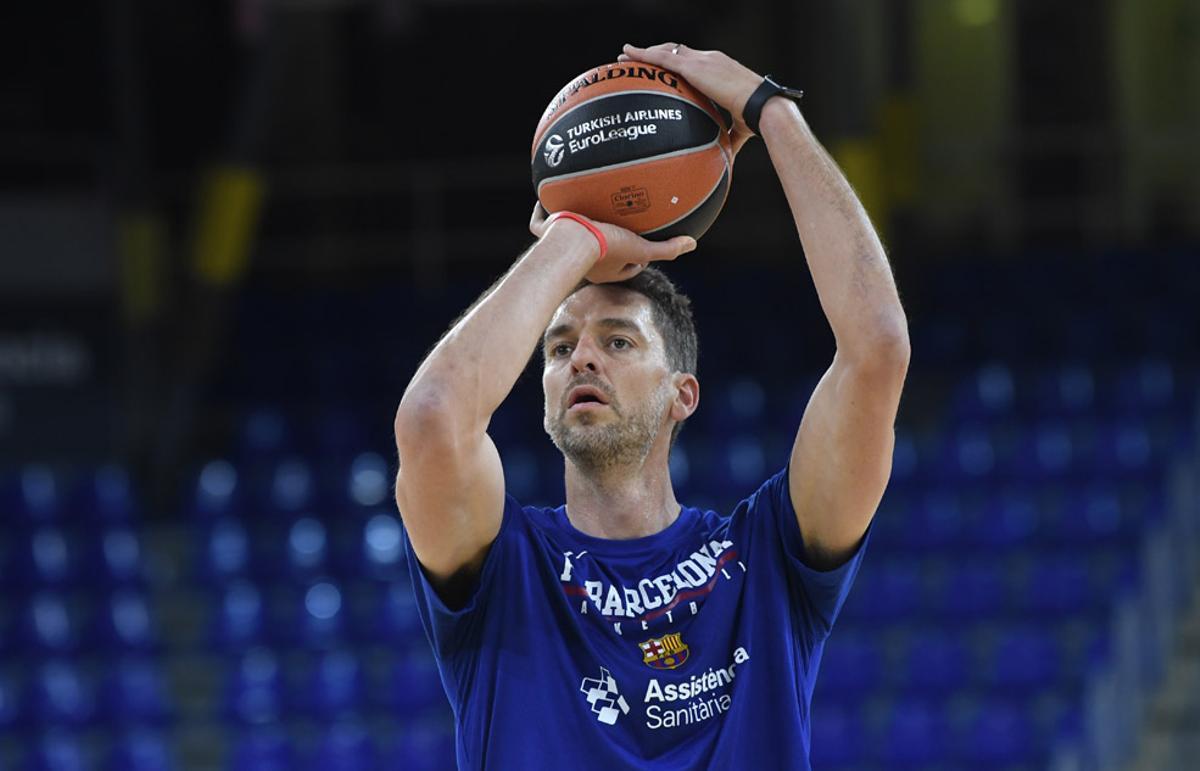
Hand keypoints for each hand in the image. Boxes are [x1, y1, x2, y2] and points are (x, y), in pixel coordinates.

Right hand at [529, 202, 695, 283]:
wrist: (572, 241)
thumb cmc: (607, 247)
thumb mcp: (642, 248)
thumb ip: (667, 249)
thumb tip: (693, 244)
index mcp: (605, 270)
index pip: (626, 266)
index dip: (636, 258)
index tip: (643, 245)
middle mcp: (583, 262)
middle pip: (598, 251)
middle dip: (604, 240)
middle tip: (613, 226)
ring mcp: (562, 246)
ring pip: (569, 235)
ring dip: (574, 224)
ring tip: (583, 207)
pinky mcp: (545, 233)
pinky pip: (541, 220)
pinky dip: (542, 211)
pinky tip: (545, 196)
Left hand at [618, 42, 761, 157]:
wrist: (762, 105)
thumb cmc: (757, 117)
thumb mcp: (739, 127)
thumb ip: (729, 137)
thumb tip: (725, 156)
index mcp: (720, 69)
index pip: (693, 61)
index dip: (677, 62)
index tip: (664, 69)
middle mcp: (710, 59)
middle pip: (677, 51)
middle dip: (657, 53)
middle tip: (637, 58)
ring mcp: (702, 61)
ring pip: (666, 51)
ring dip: (644, 52)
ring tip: (624, 55)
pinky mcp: (695, 67)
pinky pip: (662, 58)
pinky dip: (644, 55)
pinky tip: (629, 54)